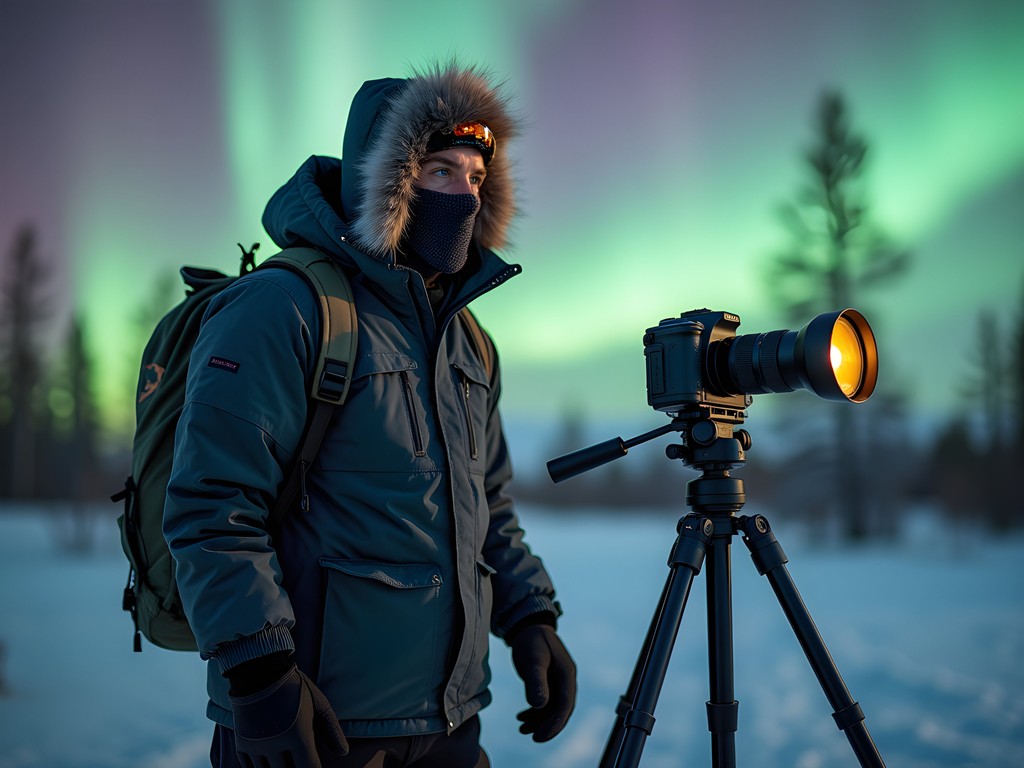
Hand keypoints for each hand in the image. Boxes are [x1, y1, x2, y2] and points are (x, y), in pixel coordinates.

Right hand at [229, 664, 348, 767]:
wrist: (258, 671)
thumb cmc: (294, 687)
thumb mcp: (318, 703)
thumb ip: (332, 730)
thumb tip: (343, 753)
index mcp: (298, 735)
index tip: (316, 767)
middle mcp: (276, 744)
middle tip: (301, 761)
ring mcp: (257, 745)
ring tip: (287, 762)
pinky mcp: (242, 743)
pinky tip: (270, 762)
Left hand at [510, 624, 576, 741]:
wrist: (529, 627)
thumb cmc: (532, 640)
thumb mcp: (533, 659)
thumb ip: (536, 681)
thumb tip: (539, 705)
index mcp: (567, 674)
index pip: (564, 705)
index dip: (554, 723)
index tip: (540, 736)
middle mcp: (566, 680)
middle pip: (561, 710)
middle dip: (548, 726)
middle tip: (533, 737)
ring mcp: (559, 682)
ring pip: (553, 708)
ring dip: (539, 720)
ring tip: (521, 728)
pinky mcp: (550, 682)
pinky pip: (546, 702)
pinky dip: (535, 712)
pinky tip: (521, 717)